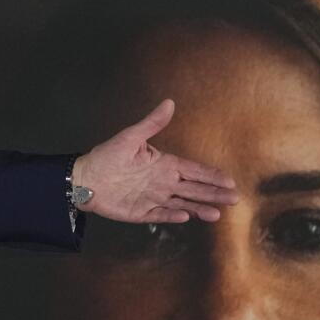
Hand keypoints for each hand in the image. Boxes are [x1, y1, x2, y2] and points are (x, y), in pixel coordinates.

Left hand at [74, 99, 238, 224]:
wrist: (84, 178)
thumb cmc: (106, 156)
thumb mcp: (130, 137)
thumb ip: (152, 123)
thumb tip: (169, 102)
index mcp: (163, 165)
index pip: (193, 170)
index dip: (211, 175)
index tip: (230, 179)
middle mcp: (163, 182)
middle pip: (194, 189)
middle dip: (214, 193)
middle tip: (234, 199)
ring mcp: (154, 198)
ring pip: (182, 204)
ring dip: (199, 208)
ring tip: (217, 214)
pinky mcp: (142, 212)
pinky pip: (161, 214)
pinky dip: (172, 216)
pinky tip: (185, 217)